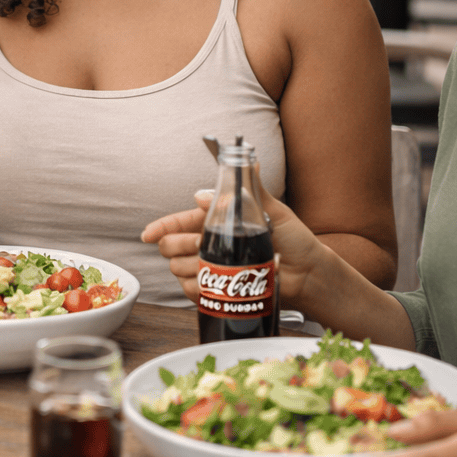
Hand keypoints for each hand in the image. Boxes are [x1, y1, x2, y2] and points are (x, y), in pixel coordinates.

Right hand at [140, 187, 324, 308]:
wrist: (308, 275)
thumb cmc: (295, 241)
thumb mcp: (275, 211)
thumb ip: (255, 189)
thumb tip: (245, 165)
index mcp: (217, 221)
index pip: (179, 221)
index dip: (161, 227)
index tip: (148, 234)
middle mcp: (210, 245)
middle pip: (170, 246)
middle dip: (178, 245)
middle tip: (202, 245)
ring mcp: (211, 269)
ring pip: (178, 269)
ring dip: (193, 267)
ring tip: (220, 265)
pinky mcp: (217, 291)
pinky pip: (191, 292)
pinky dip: (199, 289)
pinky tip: (217, 285)